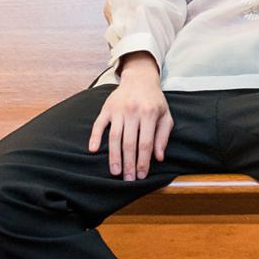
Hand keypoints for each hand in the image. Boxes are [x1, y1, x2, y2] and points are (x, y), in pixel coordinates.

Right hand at [88, 53, 171, 180]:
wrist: (139, 79)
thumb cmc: (154, 101)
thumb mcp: (165, 116)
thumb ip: (163, 137)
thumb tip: (158, 158)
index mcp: (150, 114)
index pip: (145, 143)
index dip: (143, 161)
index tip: (141, 175)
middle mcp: (133, 112)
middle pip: (129, 143)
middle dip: (129, 163)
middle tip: (128, 179)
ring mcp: (118, 110)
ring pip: (114, 137)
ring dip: (114, 156)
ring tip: (115, 172)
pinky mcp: (106, 108)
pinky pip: (99, 124)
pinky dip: (94, 137)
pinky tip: (93, 150)